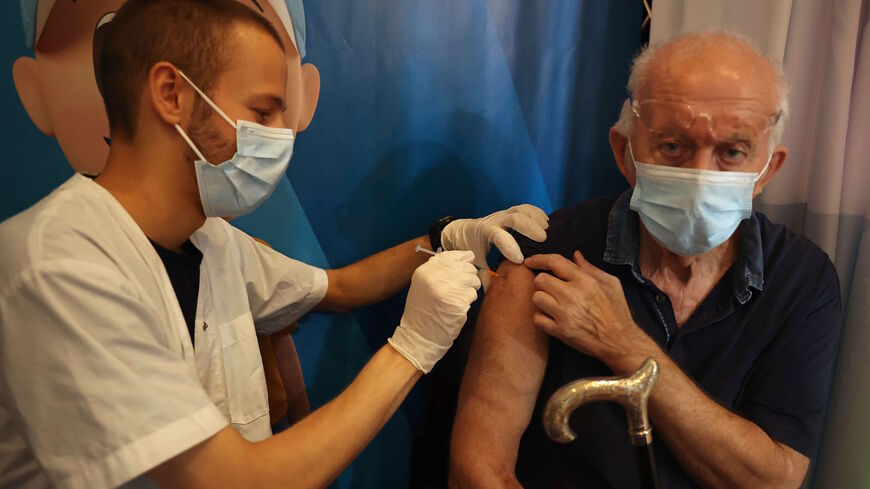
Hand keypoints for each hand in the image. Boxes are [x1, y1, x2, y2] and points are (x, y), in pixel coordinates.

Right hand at [388, 250, 480, 372]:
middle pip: (466, 267)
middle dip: (469, 276)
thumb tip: (466, 258)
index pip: (452, 256)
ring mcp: (447, 290)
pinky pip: (472, 295)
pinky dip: (468, 301)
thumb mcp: (423, 284)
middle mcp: (435, 277)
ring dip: (470, 288)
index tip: (466, 263)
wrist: (418, 336)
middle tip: (462, 286)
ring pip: (472, 280)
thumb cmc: (423, 311)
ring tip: (459, 297)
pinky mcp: (457, 303)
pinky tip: (458, 307)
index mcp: (425, 271)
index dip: (463, 259)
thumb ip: (440, 270)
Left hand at [441, 204, 547, 288]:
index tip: (520, 259)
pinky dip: (536, 212)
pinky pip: (523, 208)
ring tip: (547, 229)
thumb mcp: (474, 261)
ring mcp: (502, 215)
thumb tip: (493, 292)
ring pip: (520, 210)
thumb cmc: (470, 248)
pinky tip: (545, 221)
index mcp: (483, 234)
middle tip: (543, 239)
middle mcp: (494, 221)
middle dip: (529, 227)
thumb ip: (483, 274)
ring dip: (535, 218)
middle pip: (513, 218)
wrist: (461, 231)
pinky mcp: (508, 212)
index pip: (497, 236)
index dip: (510, 246)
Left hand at [524, 251, 648, 371]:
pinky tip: (552, 318)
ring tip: (553, 303)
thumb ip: (590, 268)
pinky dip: (542, 318)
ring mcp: (565, 314)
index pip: (555, 262)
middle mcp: (572, 295)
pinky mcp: (560, 331)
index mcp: (585, 281)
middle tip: (552, 288)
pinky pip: (537, 319)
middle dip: (543, 282)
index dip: (539, 259)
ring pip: (536, 298)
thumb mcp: (611, 283)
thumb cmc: (617, 311)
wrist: (620, 342)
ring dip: (542, 299)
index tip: (530, 261)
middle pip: (540, 280)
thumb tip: (575, 255)